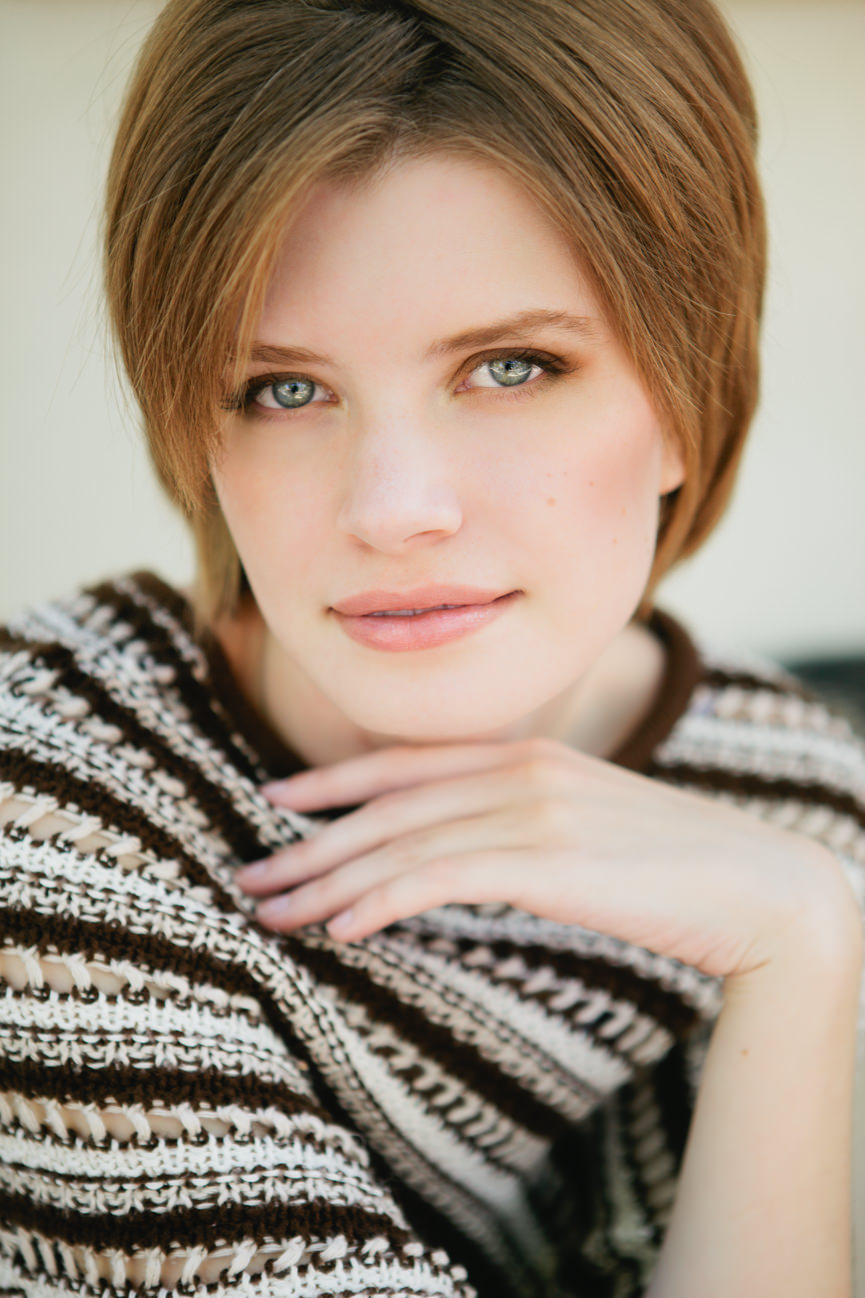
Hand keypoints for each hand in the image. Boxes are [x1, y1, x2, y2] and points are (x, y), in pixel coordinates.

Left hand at [236, 737, 854, 979]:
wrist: (752, 884)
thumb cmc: (668, 864)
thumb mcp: (583, 822)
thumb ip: (518, 818)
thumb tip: (457, 851)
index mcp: (524, 753)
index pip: (404, 763)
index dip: (332, 782)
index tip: (275, 801)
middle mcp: (518, 769)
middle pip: (386, 807)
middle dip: (308, 844)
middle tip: (247, 876)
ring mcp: (531, 810)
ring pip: (400, 842)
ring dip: (325, 880)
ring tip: (270, 913)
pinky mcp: (545, 859)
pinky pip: (439, 877)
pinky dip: (381, 901)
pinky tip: (340, 929)